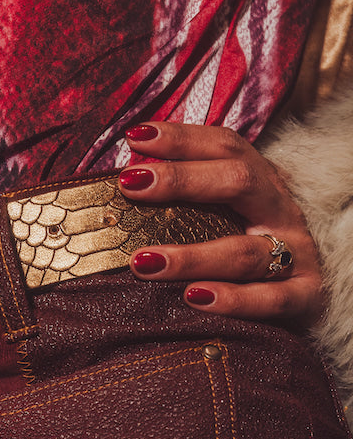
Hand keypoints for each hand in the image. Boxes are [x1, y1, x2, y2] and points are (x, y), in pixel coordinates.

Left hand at [119, 122, 322, 325]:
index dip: (182, 139)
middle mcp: (281, 211)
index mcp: (262, 184)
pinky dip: (232, 300)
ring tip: (143, 262)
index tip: (136, 138)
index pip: (225, 147)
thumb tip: (128, 179)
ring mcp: (298, 254)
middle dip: (182, 180)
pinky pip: (270, 300)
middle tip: (131, 184)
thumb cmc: (252, 253)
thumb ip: (188, 200)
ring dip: (191, 257)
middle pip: (240, 182)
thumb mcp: (228, 216)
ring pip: (245, 252)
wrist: (311, 295)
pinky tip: (194, 298)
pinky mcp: (306, 296)